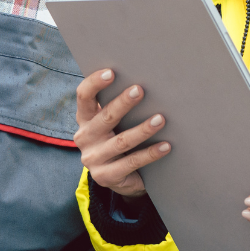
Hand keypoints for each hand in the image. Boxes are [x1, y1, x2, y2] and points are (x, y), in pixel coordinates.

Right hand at [75, 69, 168, 197]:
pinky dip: (150, 154)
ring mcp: (93, 159)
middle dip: (123, 103)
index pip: (83, 97)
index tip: (111, 72)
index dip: (94, 83)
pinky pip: (132, 162)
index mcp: (84, 119)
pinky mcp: (105, 176)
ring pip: (121, 142)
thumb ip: (117, 106)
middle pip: (105, 118)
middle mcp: (84, 138)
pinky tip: (166, 146)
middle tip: (140, 90)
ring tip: (160, 119)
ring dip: (143, 130)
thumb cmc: (117, 139)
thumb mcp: (112, 124)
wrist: (117, 177)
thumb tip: (143, 83)